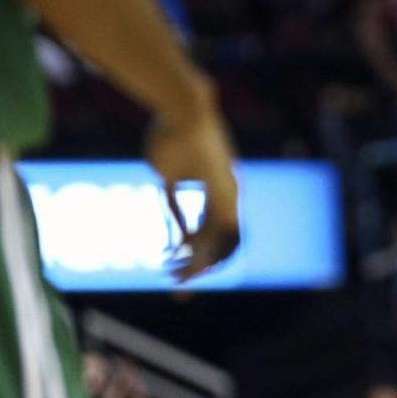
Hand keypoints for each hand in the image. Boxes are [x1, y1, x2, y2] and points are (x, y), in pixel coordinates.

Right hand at [144, 107, 239, 281]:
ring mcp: (230, 196)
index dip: (196, 249)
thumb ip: (172, 193)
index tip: (174, 262)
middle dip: (199, 269)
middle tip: (179, 288)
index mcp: (219, 189)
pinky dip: (199, 256)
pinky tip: (180, 268)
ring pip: (219, 244)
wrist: (182, 109)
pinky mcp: (225, 196)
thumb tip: (166, 201)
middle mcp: (229, 195)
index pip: (213, 229)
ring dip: (197, 266)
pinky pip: (216, 236)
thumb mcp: (166, 170)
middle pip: (220, 243)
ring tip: (174, 282)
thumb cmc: (168, 132)